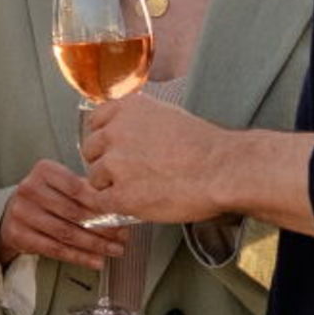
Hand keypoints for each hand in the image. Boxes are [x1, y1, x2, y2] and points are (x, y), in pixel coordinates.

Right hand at [0, 159, 116, 266]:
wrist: (13, 212)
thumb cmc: (46, 197)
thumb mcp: (63, 185)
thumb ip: (87, 192)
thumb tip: (118, 208)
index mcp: (44, 170)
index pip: (77, 188)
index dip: (101, 204)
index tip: (120, 215)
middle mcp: (29, 189)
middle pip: (73, 212)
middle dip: (102, 227)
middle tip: (122, 236)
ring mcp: (21, 213)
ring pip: (66, 233)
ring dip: (94, 245)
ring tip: (113, 250)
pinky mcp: (19, 235)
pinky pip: (55, 249)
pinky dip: (79, 257)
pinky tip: (95, 260)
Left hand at [79, 90, 236, 225]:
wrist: (222, 170)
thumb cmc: (205, 146)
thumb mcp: (167, 115)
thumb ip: (140, 121)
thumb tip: (127, 134)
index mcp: (127, 109)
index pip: (95, 122)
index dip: (104, 139)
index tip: (113, 149)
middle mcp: (115, 132)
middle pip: (90, 150)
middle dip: (105, 162)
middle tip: (128, 173)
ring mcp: (115, 164)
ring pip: (94, 178)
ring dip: (110, 185)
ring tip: (139, 188)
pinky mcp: (121, 195)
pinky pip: (101, 202)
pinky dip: (114, 205)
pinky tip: (132, 203)